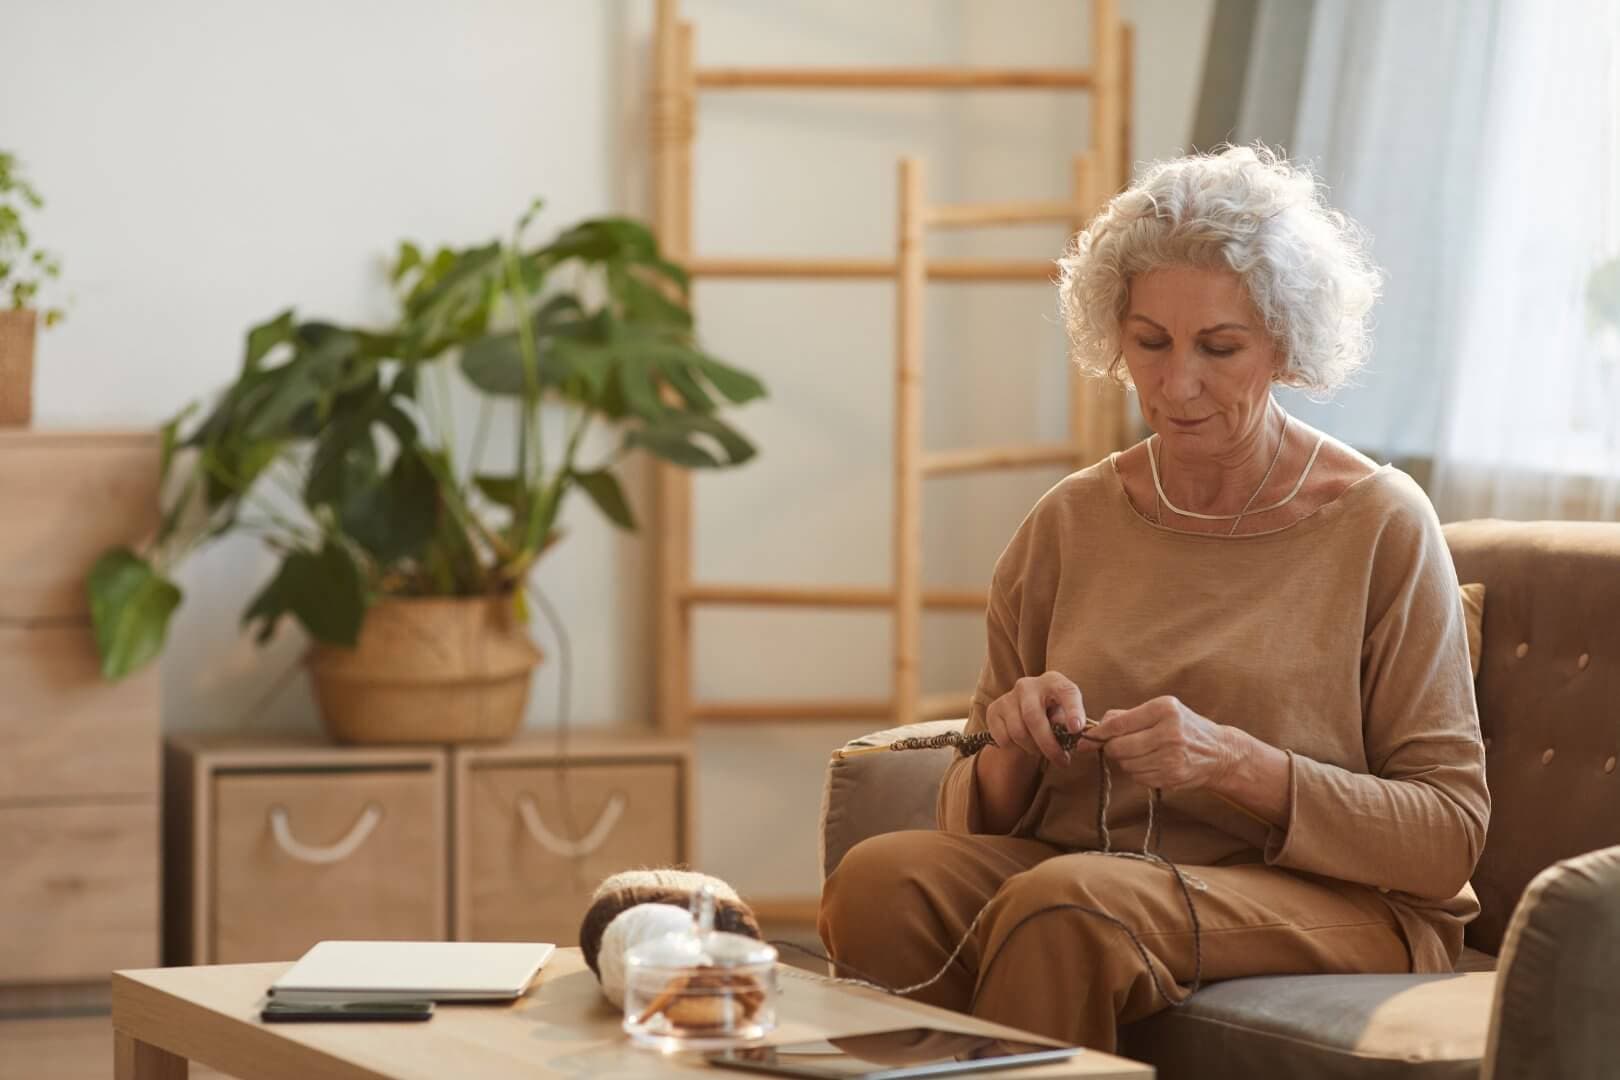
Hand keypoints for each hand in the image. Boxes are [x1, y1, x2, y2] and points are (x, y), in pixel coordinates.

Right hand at [985, 671, 1085, 767]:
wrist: (1026, 714)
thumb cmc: (1053, 715)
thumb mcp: (1067, 716)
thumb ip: (1071, 724)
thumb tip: (1072, 733)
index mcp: (1053, 682)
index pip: (1066, 691)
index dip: (1072, 710)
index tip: (1076, 729)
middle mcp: (1028, 685)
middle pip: (1034, 717)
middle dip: (1048, 744)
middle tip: (1062, 761)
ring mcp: (1008, 697)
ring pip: (1018, 732)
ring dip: (1032, 748)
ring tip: (1041, 750)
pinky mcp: (994, 710)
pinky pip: (1003, 738)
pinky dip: (1015, 748)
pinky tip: (1023, 744)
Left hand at [1089, 695, 1236, 790]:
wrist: (1219, 753)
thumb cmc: (1184, 727)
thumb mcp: (1161, 710)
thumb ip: (1127, 716)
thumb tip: (1095, 727)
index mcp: (1164, 709)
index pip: (1119, 724)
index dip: (1098, 733)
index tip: (1087, 738)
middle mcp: (1169, 732)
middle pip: (1119, 747)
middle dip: (1111, 749)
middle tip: (1117, 746)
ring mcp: (1171, 757)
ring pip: (1127, 765)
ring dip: (1126, 762)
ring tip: (1141, 753)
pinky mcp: (1172, 776)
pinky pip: (1139, 777)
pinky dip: (1138, 772)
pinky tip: (1151, 764)